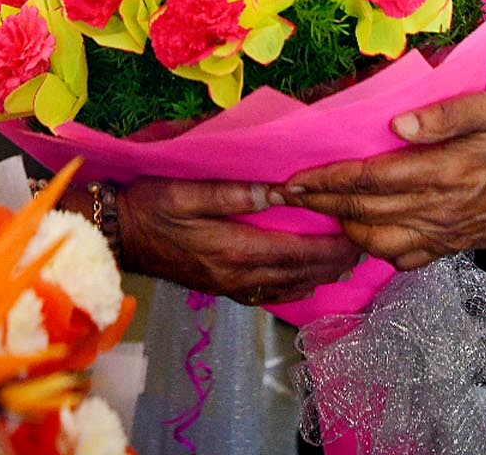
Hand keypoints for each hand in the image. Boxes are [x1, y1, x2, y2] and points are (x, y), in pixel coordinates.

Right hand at [114, 177, 360, 306]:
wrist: (121, 235)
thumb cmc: (153, 206)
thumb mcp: (189, 191)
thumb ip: (236, 193)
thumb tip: (281, 191)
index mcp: (235, 250)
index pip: (297, 253)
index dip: (331, 248)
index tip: (357, 236)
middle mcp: (238, 275)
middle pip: (299, 275)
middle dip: (334, 264)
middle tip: (364, 249)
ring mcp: (230, 286)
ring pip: (287, 288)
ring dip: (319, 277)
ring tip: (344, 263)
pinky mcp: (223, 288)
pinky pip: (268, 295)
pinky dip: (294, 288)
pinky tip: (305, 282)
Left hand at [272, 92, 485, 270]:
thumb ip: (444, 114)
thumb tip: (396, 124)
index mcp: (443, 171)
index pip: (370, 178)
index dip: (328, 180)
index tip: (295, 178)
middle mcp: (438, 208)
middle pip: (363, 210)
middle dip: (319, 204)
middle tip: (284, 196)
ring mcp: (443, 233)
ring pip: (377, 242)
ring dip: (342, 228)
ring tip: (320, 211)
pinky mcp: (451, 247)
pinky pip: (404, 259)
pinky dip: (375, 251)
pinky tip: (361, 235)